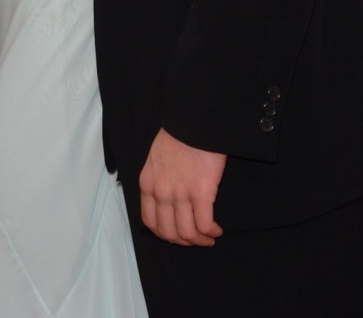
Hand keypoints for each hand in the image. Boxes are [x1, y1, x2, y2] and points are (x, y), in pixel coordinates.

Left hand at [139, 128, 225, 245]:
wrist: (193, 121)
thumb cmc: (177, 136)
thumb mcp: (154, 159)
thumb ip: (156, 180)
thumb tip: (163, 200)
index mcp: (147, 184)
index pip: (149, 222)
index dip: (164, 234)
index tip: (176, 234)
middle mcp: (161, 192)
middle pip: (168, 232)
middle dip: (183, 242)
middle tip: (195, 239)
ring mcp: (180, 194)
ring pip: (187, 233)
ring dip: (199, 241)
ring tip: (209, 237)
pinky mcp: (201, 193)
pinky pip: (204, 225)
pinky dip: (211, 232)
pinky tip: (217, 230)